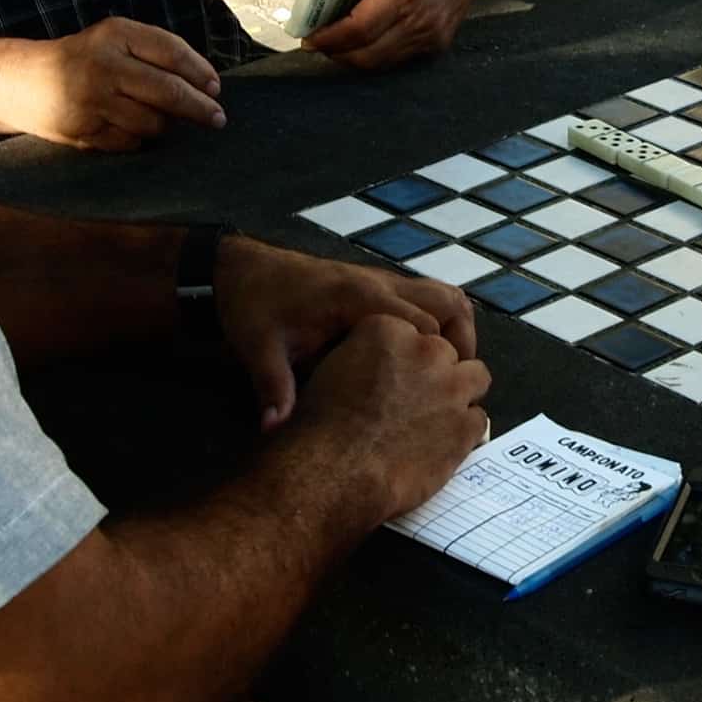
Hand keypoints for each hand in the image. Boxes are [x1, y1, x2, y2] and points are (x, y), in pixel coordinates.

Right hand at [0, 17, 222, 148]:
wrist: (20, 81)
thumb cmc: (82, 60)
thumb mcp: (114, 41)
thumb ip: (154, 54)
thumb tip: (206, 84)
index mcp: (116, 33)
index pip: (172, 52)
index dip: (200, 73)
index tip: (216, 89)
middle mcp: (105, 64)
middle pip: (169, 91)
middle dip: (200, 109)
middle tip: (217, 119)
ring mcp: (93, 99)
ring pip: (153, 122)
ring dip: (166, 125)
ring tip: (162, 119)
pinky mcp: (84, 130)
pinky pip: (131, 142)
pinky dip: (138, 139)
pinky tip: (130, 128)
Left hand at [214, 236, 477, 427]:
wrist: (240, 271)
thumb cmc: (253, 308)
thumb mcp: (258, 349)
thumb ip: (273, 387)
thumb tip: (275, 429)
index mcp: (358, 298)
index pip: (422, 323)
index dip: (439, 358)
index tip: (441, 394)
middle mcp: (378, 284)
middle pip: (447, 301)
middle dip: (461, 342)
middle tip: (454, 382)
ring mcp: (380, 281)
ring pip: (442, 294)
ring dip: (454, 328)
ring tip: (445, 369)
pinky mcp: (375, 286)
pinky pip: (425, 297)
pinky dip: (437, 322)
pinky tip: (419, 357)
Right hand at [287, 314, 493, 523]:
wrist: (333, 471)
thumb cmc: (321, 426)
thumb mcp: (330, 369)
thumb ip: (364, 357)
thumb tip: (373, 367)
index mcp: (390, 329)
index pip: (414, 331)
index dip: (407, 357)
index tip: (396, 376)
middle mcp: (426, 351)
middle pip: (446, 352)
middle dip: (434, 373)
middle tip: (414, 399)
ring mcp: (452, 387)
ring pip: (475, 376)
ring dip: (460, 392)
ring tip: (437, 415)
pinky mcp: (465, 425)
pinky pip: (478, 418)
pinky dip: (464, 429)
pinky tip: (441, 442)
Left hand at [304, 0, 489, 70]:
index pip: (359, 28)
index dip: (330, 37)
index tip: (308, 37)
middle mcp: (422, 18)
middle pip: (367, 54)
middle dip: (335, 52)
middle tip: (317, 41)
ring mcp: (432, 35)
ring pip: (381, 62)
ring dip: (353, 56)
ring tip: (336, 40)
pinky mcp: (438, 44)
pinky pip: (398, 60)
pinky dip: (375, 55)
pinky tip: (363, 40)